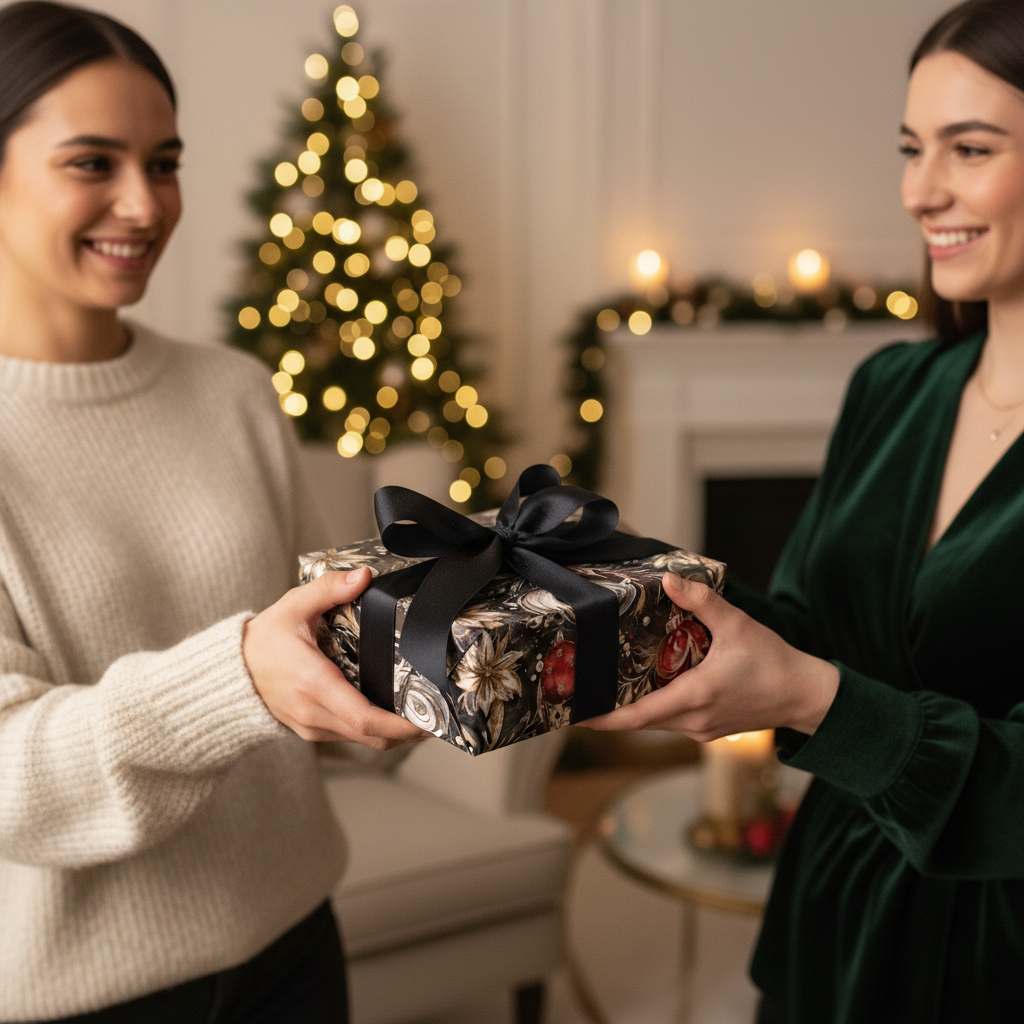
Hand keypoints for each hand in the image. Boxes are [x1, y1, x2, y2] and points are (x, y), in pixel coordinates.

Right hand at [243, 567, 427, 747]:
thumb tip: (364, 576)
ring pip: (364, 741)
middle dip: (410, 732)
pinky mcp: (312, 731)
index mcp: (314, 684)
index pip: (365, 719)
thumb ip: (330, 588)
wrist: (229, 672)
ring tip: (425, 714)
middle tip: (441, 717)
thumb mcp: (294, 606)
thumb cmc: (262, 640)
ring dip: (395, 733)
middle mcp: (314, 713)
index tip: (430, 720)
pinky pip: (351, 737)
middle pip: (372, 737)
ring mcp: (312, 727)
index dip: (401, 726)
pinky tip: (392, 712)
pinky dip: (375, 730)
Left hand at [582, 572, 837, 739]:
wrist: (805, 696)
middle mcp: (693, 720)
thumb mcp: (738, 626)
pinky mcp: (709, 728)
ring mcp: (701, 728)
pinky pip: (672, 719)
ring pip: (656, 721)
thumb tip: (670, 580)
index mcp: (696, 697)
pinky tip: (645, 685)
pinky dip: (655, 706)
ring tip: (604, 687)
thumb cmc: (774, 663)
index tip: (577, 716)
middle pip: (640, 720)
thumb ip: (702, 603)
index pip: (638, 716)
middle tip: (581, 692)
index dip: (605, 718)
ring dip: (632, 707)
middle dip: (610, 709)